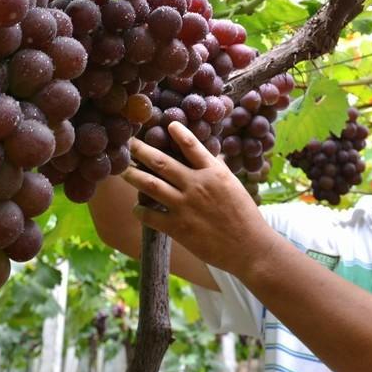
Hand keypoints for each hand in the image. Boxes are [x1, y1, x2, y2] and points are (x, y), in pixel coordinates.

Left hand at [122, 121, 279, 278]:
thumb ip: (217, 168)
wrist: (249, 248)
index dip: (178, 133)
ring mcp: (185, 206)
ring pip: (150, 185)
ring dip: (133, 176)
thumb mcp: (233, 185)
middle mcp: (196, 185)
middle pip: (161, 162)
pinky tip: (136, 208)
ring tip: (122, 171)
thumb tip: (207, 153)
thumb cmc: (244, 215)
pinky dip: (140, 211)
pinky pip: (151, 216)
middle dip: (141, 150)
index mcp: (213, 173)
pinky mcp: (179, 228)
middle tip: (127, 143)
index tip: (167, 124)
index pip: (192, 146)